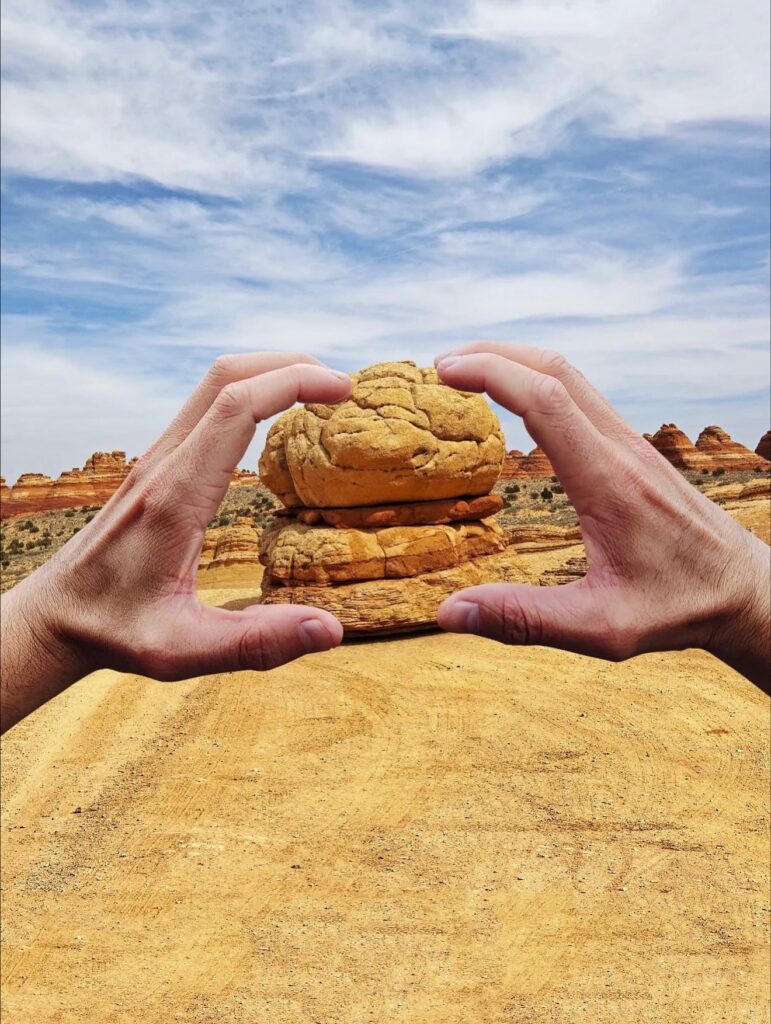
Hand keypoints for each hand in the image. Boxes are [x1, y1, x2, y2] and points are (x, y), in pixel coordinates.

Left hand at [1, 354, 351, 731]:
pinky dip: (247, 395)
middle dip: (288, 365)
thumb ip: (258, 642)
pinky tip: (271, 420)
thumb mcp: (184, 650)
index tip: (343, 391)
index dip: (294, 383)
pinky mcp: (156, 467)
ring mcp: (156, 460)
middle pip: (225, 376)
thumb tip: (331, 629)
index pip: (236, 407)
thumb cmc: (115, 631)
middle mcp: (164, 464)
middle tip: (341, 387)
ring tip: (317, 394)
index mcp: (176, 496)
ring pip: (213, 385)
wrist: (55, 616)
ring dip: (267, 374)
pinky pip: (205, 409)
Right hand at [434, 342, 769, 691]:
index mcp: (609, 482)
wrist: (744, 591)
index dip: (490, 374)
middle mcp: (622, 450)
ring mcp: (632, 445)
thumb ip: (524, 618)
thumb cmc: (677, 609)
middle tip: (441, 366)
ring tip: (467, 373)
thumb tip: (448, 612)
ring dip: (517, 362)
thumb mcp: (601, 629)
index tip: (443, 372)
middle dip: (493, 355)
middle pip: (555, 370)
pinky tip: (518, 401)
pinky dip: (539, 381)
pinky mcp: (635, 451)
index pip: (545, 400)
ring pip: (571, 376)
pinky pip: (582, 396)